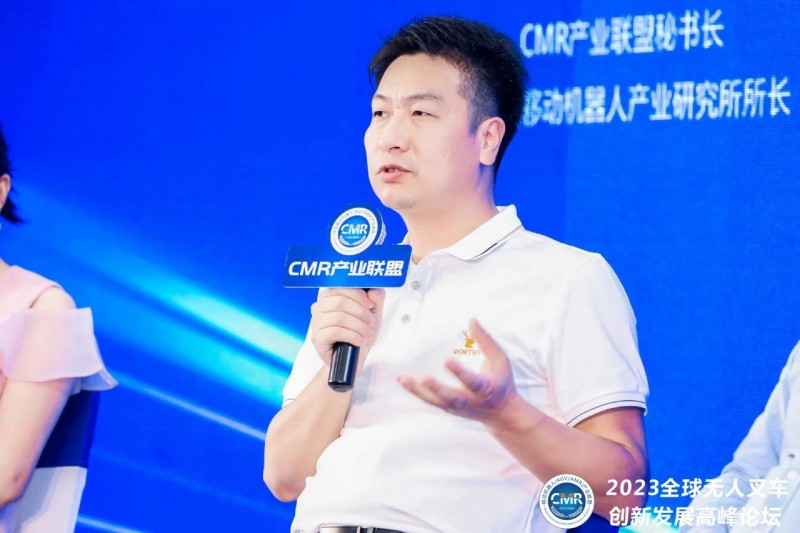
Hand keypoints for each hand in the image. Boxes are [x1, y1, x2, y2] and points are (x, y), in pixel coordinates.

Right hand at [309, 288, 384, 368]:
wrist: (354, 358)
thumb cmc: (361, 332)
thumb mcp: (373, 312)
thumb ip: (376, 298)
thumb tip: (373, 291)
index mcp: (330, 296)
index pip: (340, 288)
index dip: (358, 294)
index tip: (371, 304)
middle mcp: (319, 307)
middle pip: (339, 302)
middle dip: (360, 312)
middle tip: (371, 321)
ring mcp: (316, 323)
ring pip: (339, 318)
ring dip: (359, 326)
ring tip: (368, 334)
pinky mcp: (317, 338)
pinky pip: (335, 332)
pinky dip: (353, 336)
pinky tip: (360, 341)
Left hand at [397, 319, 516, 421]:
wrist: (502, 414)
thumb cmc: (502, 382)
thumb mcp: (501, 360)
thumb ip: (486, 341)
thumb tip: (472, 320)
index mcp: (485, 388)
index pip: (472, 382)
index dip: (459, 373)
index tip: (447, 361)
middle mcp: (470, 401)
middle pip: (451, 398)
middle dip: (437, 389)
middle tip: (423, 378)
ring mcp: (457, 408)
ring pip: (435, 402)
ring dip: (418, 391)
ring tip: (402, 378)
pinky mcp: (448, 409)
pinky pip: (430, 401)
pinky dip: (416, 392)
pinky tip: (403, 380)